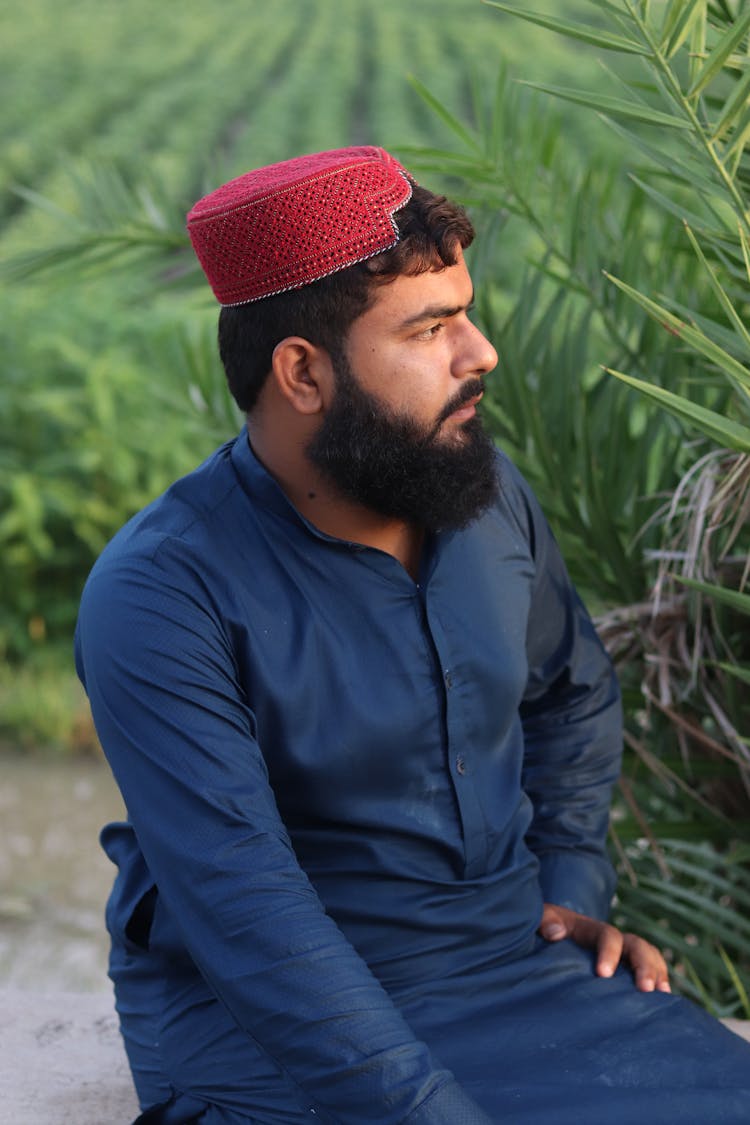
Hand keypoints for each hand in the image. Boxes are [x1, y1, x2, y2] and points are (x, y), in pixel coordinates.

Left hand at [538, 903, 670, 993]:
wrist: (547, 937)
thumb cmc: (543, 932)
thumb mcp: (538, 921)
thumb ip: (544, 921)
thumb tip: (555, 932)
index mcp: (590, 928)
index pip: (607, 935)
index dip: (609, 952)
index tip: (603, 975)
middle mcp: (612, 939)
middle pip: (636, 945)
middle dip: (643, 966)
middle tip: (645, 989)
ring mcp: (622, 954)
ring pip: (649, 956)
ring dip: (657, 973)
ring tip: (662, 996)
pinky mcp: (626, 970)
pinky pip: (650, 971)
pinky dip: (660, 982)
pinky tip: (665, 1003)